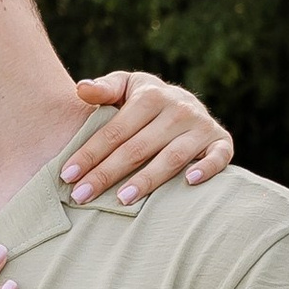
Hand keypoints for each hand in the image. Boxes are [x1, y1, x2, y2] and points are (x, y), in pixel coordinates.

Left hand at [63, 71, 232, 205]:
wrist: (186, 104)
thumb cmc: (144, 102)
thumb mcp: (125, 88)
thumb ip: (104, 89)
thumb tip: (81, 89)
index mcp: (151, 96)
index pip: (115, 131)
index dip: (90, 153)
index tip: (67, 175)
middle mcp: (178, 109)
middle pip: (138, 147)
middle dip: (107, 173)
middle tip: (81, 196)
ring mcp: (201, 126)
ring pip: (172, 157)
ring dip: (148, 179)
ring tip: (122, 200)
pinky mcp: (221, 141)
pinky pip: (219, 157)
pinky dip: (208, 168)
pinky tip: (189, 182)